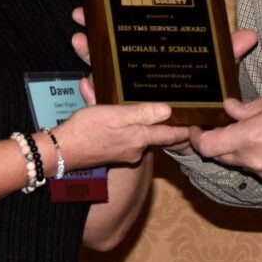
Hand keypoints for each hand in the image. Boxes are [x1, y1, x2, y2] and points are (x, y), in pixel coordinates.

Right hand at [57, 103, 189, 168]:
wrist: (60, 152)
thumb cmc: (85, 130)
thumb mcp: (114, 116)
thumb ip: (141, 114)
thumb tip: (168, 110)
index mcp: (139, 138)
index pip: (170, 135)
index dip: (186, 129)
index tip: (201, 123)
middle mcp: (136, 149)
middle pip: (160, 136)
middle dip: (169, 124)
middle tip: (183, 111)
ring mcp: (125, 153)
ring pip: (143, 135)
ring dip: (149, 124)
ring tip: (160, 109)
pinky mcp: (114, 152)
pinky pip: (130, 137)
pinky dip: (133, 128)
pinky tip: (128, 117)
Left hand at [188, 90, 261, 179]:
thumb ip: (245, 108)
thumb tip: (227, 109)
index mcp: (249, 137)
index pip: (207, 145)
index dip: (194, 137)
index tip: (194, 125)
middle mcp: (253, 158)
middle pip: (217, 155)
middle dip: (213, 140)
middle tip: (215, 123)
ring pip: (234, 162)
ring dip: (231, 148)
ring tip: (239, 129)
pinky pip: (251, 166)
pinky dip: (248, 155)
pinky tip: (259, 139)